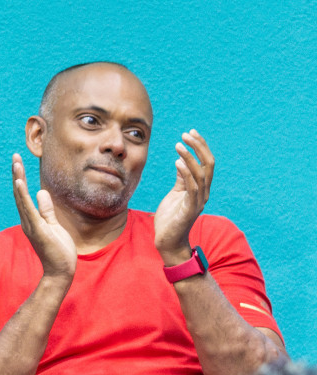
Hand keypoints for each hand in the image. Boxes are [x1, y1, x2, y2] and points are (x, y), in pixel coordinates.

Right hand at [12, 154, 76, 279]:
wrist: (60, 272)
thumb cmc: (58, 251)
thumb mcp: (54, 225)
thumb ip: (46, 209)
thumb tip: (41, 192)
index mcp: (32, 219)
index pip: (24, 195)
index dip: (21, 178)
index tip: (19, 162)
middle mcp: (27, 220)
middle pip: (19, 194)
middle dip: (17, 174)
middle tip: (15, 156)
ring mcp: (31, 225)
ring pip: (22, 199)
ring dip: (18, 180)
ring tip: (16, 164)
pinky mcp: (38, 230)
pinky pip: (29, 210)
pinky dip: (23, 196)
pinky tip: (19, 184)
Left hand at [154, 130, 213, 264]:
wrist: (167, 241)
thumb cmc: (171, 218)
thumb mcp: (175, 193)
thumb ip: (181, 178)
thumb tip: (182, 160)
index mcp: (201, 188)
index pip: (206, 162)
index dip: (200, 146)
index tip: (190, 132)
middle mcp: (204, 193)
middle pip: (208, 165)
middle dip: (199, 147)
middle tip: (187, 133)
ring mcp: (198, 201)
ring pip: (200, 174)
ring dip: (190, 157)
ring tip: (179, 145)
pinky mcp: (190, 209)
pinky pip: (191, 188)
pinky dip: (186, 173)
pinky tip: (178, 162)